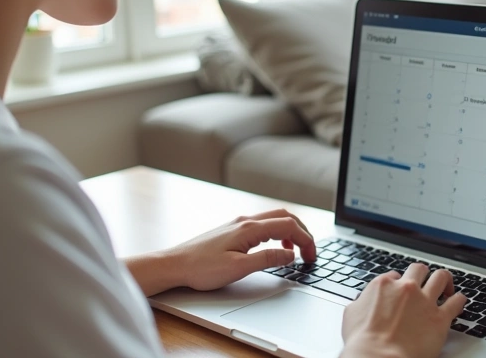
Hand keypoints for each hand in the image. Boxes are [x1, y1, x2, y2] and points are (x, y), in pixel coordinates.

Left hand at [125, 209, 316, 295]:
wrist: (174, 265)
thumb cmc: (201, 268)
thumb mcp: (239, 268)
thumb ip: (268, 259)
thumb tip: (291, 254)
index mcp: (249, 228)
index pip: (288, 225)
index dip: (306, 240)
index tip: (311, 256)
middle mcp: (245, 221)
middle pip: (284, 216)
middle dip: (302, 231)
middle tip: (309, 251)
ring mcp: (238, 224)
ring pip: (273, 218)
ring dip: (289, 231)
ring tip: (294, 251)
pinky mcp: (232, 230)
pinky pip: (262, 224)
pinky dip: (276, 233)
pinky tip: (273, 247)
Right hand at [341, 264, 466, 357]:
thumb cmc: (363, 342)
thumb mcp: (351, 315)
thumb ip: (361, 301)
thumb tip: (363, 300)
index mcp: (383, 285)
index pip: (395, 275)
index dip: (399, 284)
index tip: (401, 291)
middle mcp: (406, 288)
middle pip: (419, 269)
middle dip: (421, 275)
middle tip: (424, 283)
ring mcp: (425, 301)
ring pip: (441, 277)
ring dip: (444, 281)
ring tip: (446, 288)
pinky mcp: (440, 318)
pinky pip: (457, 301)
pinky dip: (459, 299)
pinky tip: (459, 301)